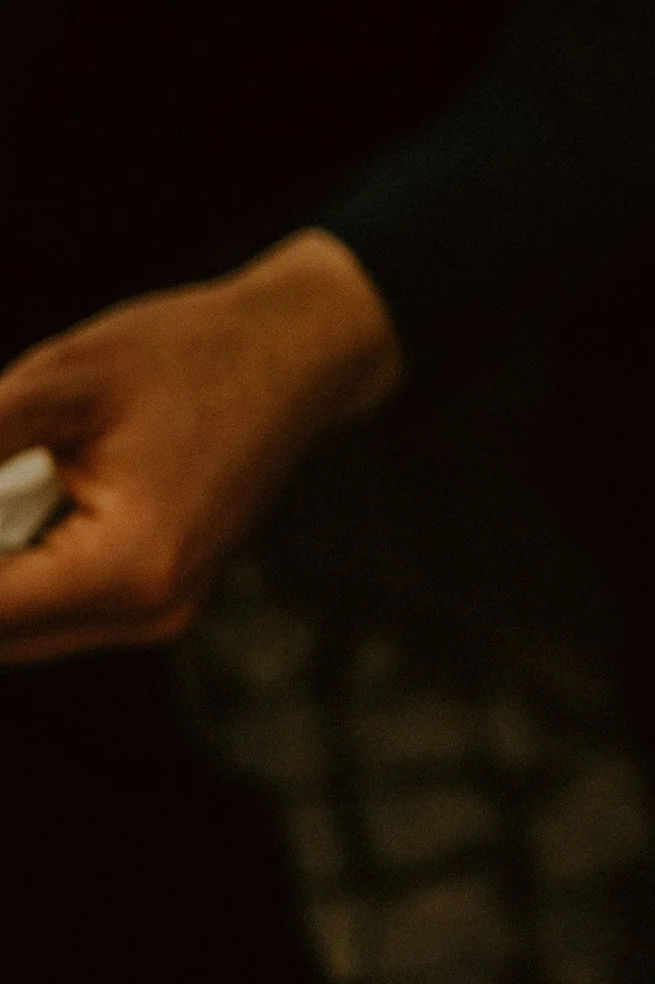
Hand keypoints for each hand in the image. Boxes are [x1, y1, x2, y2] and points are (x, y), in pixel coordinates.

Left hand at [0, 230, 401, 664]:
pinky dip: (4, 569)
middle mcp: (150, 612)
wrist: (297, 356)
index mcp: (133, 567)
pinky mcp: (153, 597)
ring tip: (8, 474)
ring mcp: (156, 614)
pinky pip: (45, 605)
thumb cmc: (187, 354)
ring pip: (12, 628)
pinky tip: (5, 504)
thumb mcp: (57, 382)